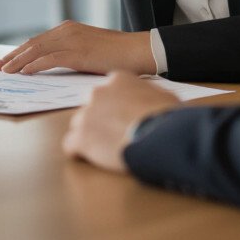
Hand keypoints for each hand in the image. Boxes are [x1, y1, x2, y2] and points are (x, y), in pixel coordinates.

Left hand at [0, 22, 155, 74]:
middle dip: (12, 56)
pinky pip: (49, 59)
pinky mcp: (77, 52)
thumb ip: (71, 54)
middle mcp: (66, 31)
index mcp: (68, 29)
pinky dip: (34, 66)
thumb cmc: (117, 55)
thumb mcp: (89, 51)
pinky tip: (23, 73)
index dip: (19, 51)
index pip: (37, 41)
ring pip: (36, 50)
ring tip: (4, 71)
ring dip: (18, 62)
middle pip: (32, 44)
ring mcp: (71, 40)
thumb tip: (55, 66)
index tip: (5, 61)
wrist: (138, 50)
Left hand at [62, 72, 177, 172]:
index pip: (108, 92)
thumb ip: (147, 95)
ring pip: (79, 126)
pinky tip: (91, 159)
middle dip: (99, 120)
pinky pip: (70, 145)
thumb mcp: (163, 96)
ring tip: (106, 150)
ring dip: (90, 137)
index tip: (122, 118)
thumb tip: (150, 101)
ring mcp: (86, 114)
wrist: (161, 136)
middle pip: (91, 107)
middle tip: (114, 135)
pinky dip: (79, 153)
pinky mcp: (80, 138)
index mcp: (117, 80)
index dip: (114, 107)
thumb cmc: (168, 117)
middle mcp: (97, 93)